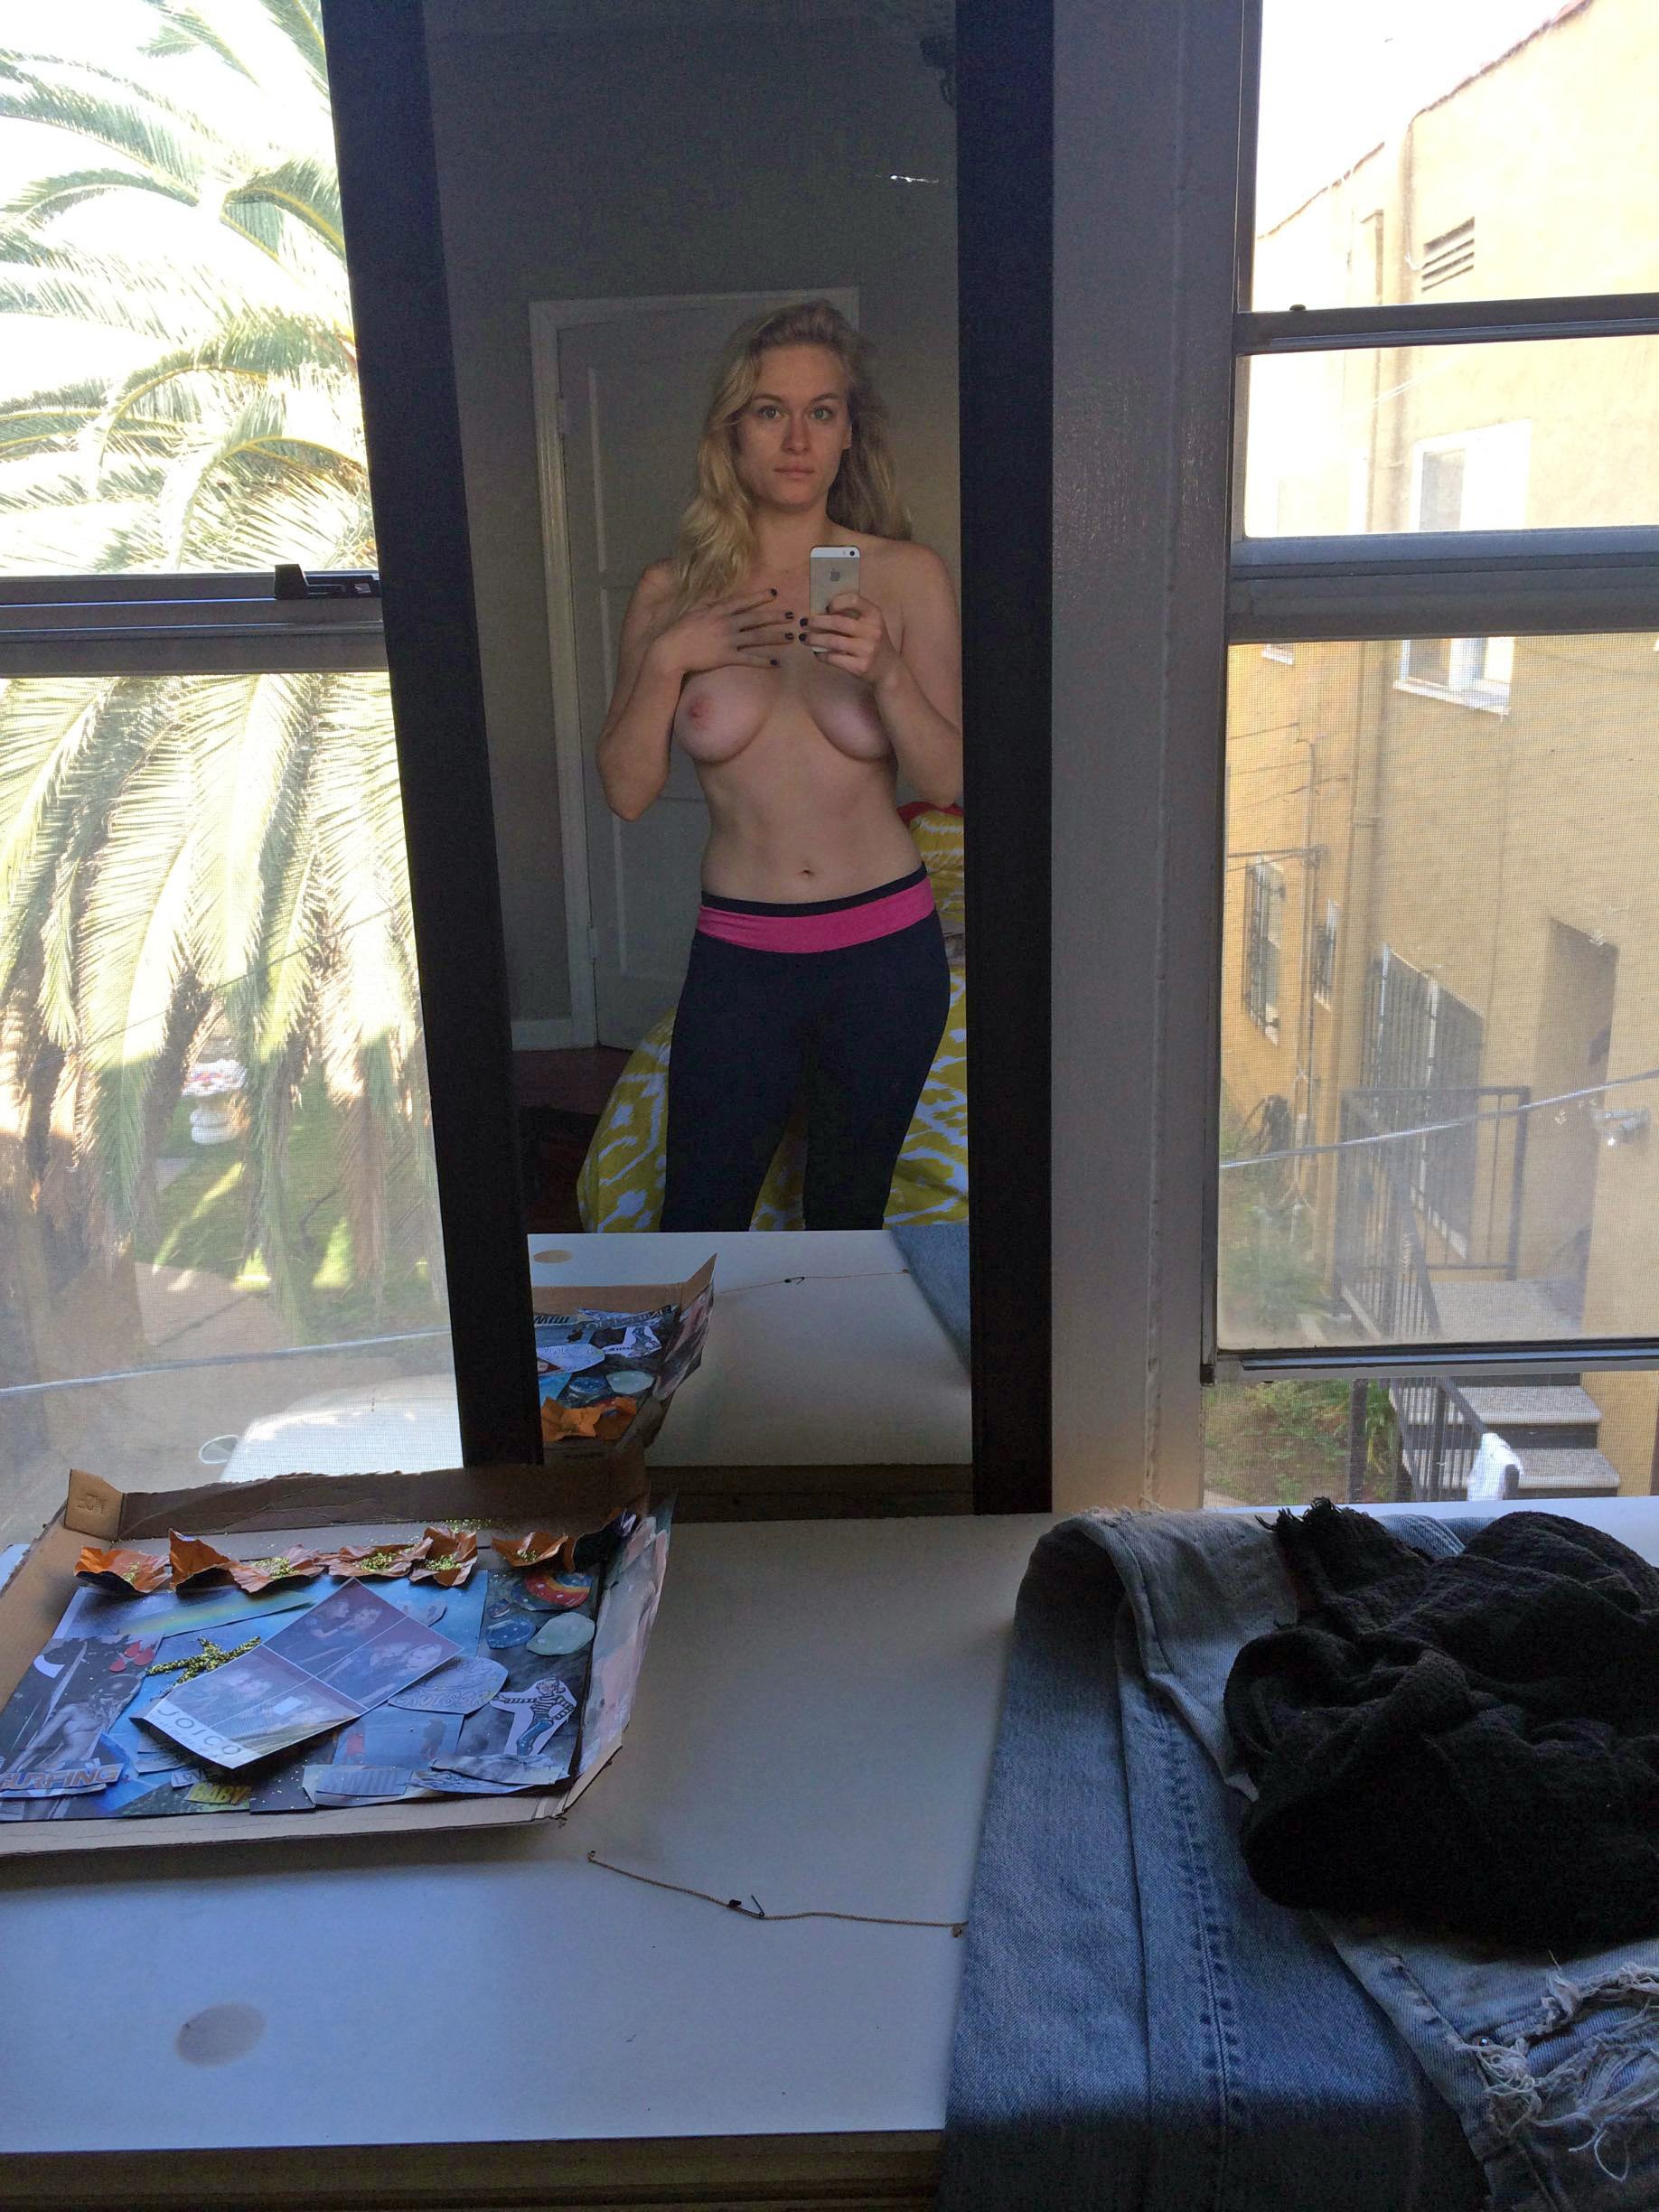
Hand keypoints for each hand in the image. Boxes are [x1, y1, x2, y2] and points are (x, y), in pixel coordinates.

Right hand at [646, 589, 790, 677]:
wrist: (671, 651)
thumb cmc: (679, 630)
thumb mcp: (694, 610)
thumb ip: (708, 600)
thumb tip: (717, 589)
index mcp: (718, 610)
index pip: (743, 601)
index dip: (760, 597)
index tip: (774, 593)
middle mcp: (726, 623)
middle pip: (756, 618)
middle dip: (775, 616)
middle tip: (792, 616)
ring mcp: (727, 640)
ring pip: (757, 637)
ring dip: (775, 637)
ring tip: (790, 637)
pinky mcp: (726, 657)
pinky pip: (748, 659)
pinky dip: (762, 661)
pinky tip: (775, 663)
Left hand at [802, 592, 898, 685]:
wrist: (888, 670)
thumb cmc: (873, 643)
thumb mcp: (870, 624)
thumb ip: (852, 616)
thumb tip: (820, 612)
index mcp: (874, 615)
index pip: (854, 600)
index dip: (836, 602)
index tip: (826, 608)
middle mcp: (872, 631)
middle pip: (838, 622)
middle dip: (816, 621)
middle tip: (804, 623)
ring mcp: (866, 650)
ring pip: (832, 641)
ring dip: (814, 639)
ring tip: (804, 638)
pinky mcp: (859, 666)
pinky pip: (833, 658)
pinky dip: (821, 655)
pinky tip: (817, 652)